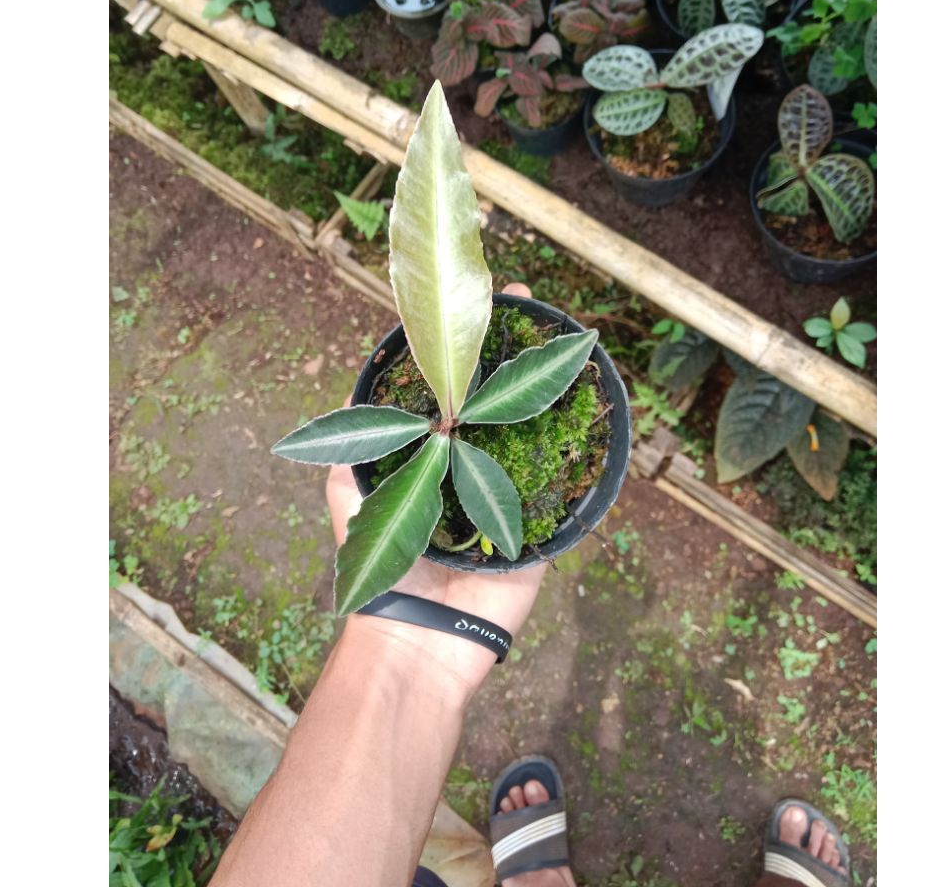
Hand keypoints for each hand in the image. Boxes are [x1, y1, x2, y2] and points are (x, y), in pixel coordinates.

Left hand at [327, 283, 545, 695]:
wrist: (422, 638)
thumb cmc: (383, 567)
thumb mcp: (350, 496)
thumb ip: (353, 447)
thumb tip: (357, 390)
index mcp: (432, 457)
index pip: (451, 390)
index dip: (464, 349)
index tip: (474, 306)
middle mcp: (473, 465)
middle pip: (496, 397)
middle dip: (510, 348)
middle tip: (524, 301)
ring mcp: (512, 491)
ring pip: (535, 428)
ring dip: (548, 381)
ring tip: (561, 334)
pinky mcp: (544, 524)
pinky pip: (566, 480)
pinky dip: (580, 443)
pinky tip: (589, 399)